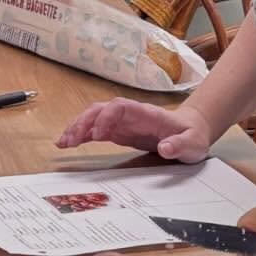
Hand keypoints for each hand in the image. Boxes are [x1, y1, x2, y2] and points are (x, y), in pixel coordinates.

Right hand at [57, 98, 211, 160]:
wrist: (192, 131)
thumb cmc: (192, 135)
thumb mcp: (193, 143)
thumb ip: (180, 145)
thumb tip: (165, 148)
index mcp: (147, 113)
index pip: (121, 106)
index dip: (106, 117)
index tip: (98, 135)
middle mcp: (131, 114)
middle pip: (101, 109)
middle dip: (84, 122)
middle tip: (72, 140)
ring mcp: (123, 122)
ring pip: (94, 118)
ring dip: (77, 128)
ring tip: (63, 142)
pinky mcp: (119, 132)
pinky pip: (96, 131)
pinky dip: (81, 136)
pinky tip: (68, 143)